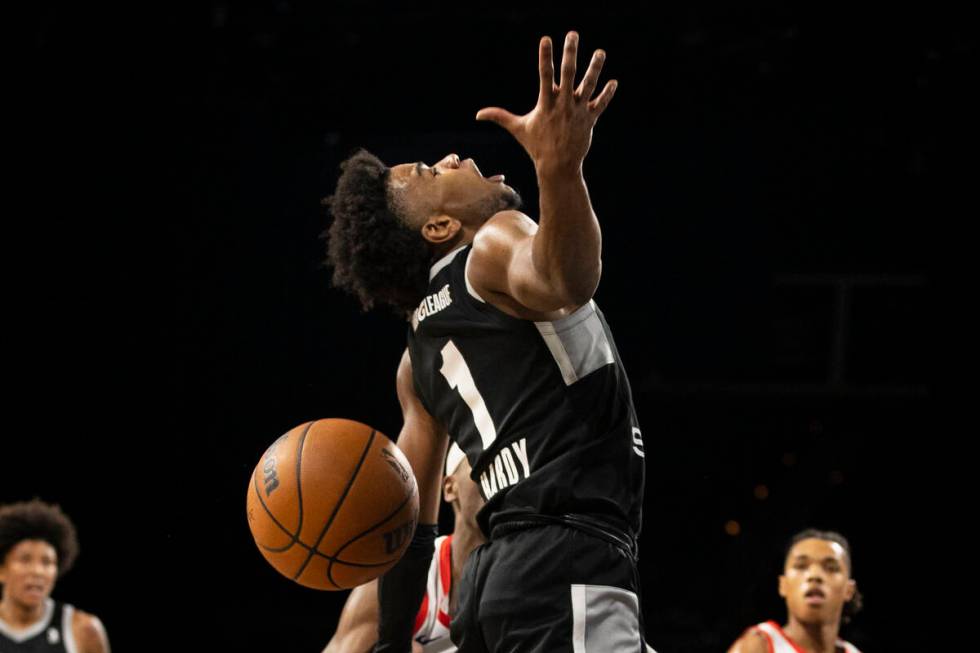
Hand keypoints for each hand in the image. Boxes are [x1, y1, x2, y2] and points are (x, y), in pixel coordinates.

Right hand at [475, 31, 617, 172]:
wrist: (557, 167)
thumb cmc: (536, 146)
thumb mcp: (518, 129)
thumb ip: (499, 117)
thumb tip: (478, 114)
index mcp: (546, 104)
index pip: (544, 75)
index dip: (545, 57)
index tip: (546, 39)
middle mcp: (563, 105)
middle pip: (568, 74)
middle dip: (570, 53)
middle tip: (572, 35)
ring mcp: (577, 112)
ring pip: (588, 86)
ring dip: (595, 68)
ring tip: (600, 52)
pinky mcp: (589, 120)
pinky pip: (600, 104)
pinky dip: (607, 94)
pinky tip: (614, 82)